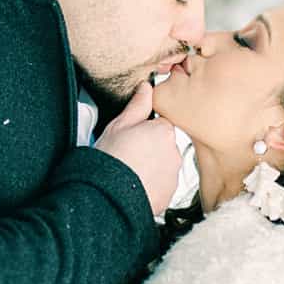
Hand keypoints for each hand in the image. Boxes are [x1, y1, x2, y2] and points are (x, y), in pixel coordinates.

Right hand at [94, 81, 178, 215]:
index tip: (131, 137)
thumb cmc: (112, 159)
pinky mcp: (168, 194)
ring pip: (163, 166)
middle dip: (149, 148)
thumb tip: (146, 87)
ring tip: (129, 172)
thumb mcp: (119, 125)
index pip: (160, 124)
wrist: (109, 195)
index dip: (144, 129)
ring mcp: (173, 175)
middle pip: (163, 145)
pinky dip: (151, 185)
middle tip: (127, 154)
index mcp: (164, 131)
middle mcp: (173, 153)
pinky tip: (134, 185)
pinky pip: (161, 185)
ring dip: (151, 167)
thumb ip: (138, 105)